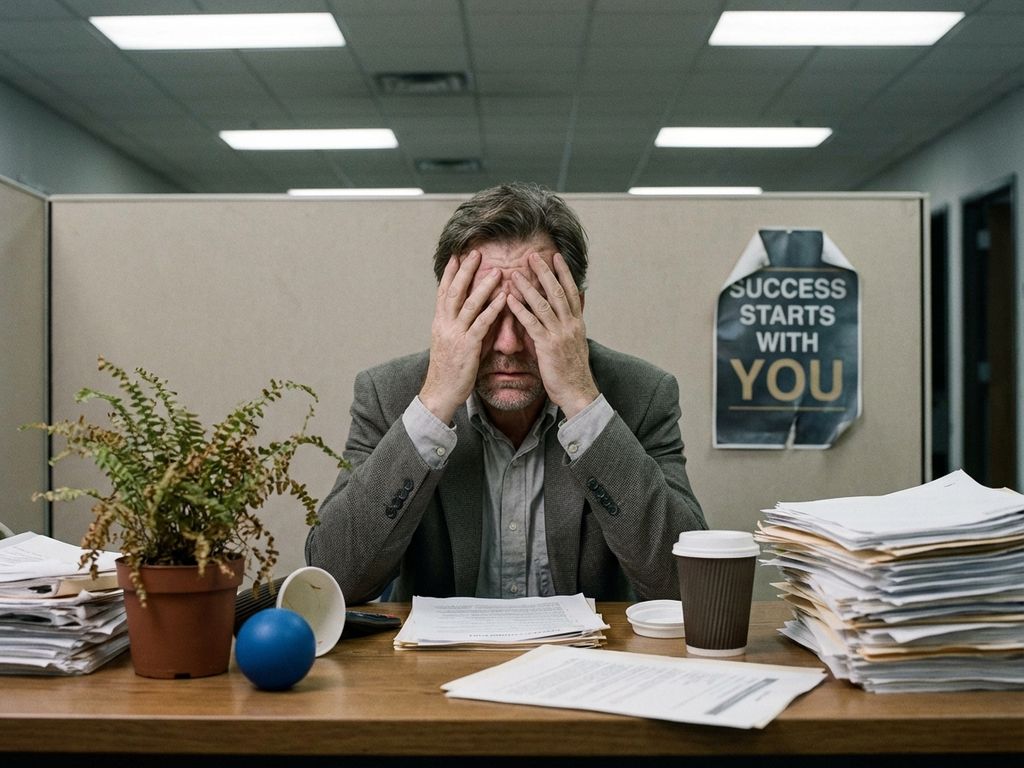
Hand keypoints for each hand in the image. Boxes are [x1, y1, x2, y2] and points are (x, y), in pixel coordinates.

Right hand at [419, 252, 504, 422]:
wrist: (439, 393)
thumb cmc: (447, 371)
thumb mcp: (449, 344)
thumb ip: (458, 327)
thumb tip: (469, 315)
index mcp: (439, 323)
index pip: (443, 292)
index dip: (450, 273)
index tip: (457, 256)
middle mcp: (445, 325)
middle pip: (454, 291)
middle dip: (465, 271)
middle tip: (475, 253)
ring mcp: (455, 335)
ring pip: (468, 304)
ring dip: (483, 285)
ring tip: (496, 270)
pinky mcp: (467, 347)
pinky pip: (481, 324)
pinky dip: (492, 309)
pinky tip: (502, 298)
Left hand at [507, 252, 598, 417]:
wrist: (577, 392)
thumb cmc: (572, 372)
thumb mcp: (573, 345)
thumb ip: (565, 327)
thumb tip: (560, 315)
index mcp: (577, 323)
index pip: (571, 292)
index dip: (563, 273)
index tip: (555, 257)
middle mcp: (570, 325)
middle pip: (557, 292)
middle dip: (545, 272)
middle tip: (532, 256)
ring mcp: (560, 334)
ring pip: (543, 304)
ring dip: (528, 287)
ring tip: (515, 274)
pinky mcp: (548, 346)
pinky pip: (532, 323)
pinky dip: (520, 310)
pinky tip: (509, 299)